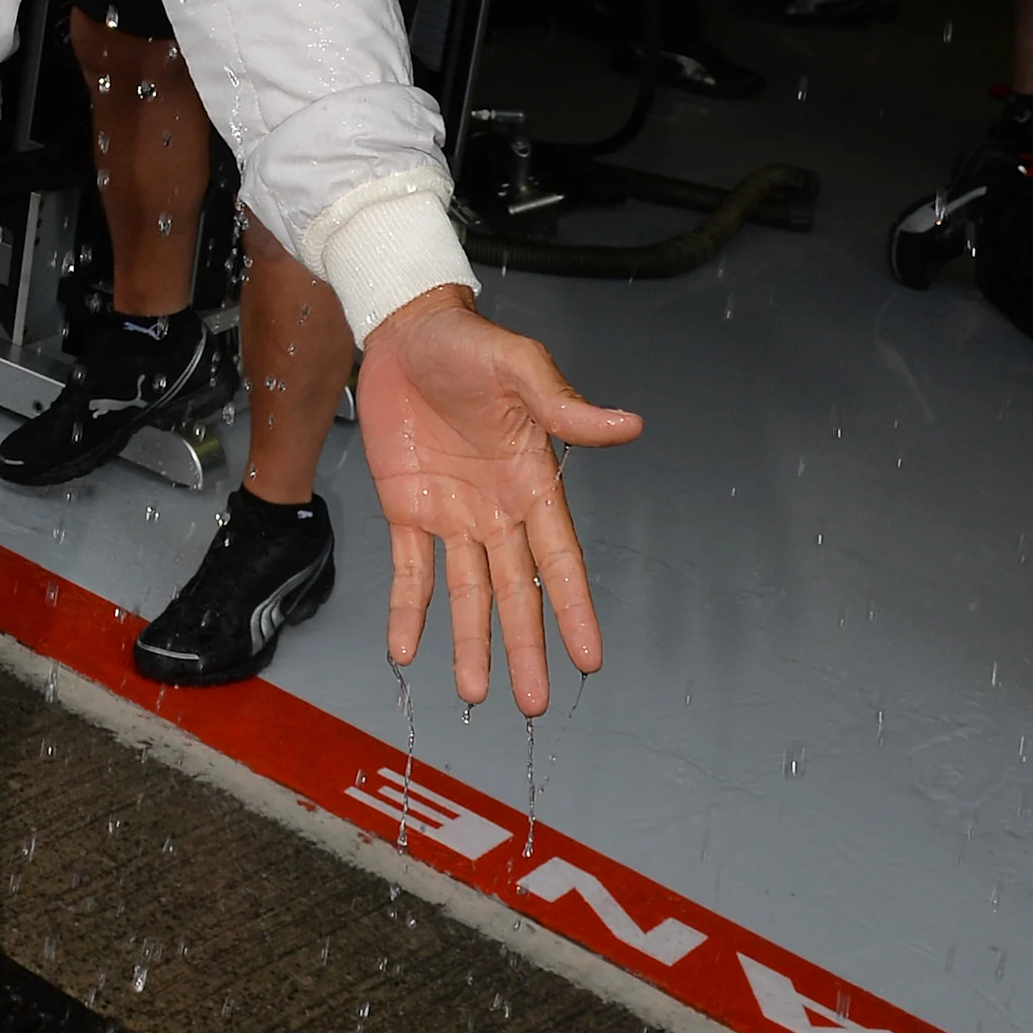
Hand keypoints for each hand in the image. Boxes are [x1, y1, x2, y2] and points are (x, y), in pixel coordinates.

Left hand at [355, 288, 641, 714]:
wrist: (405, 328)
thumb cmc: (468, 343)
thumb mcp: (518, 367)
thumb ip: (564, 404)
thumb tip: (627, 425)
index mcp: (532, 481)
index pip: (558, 558)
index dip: (572, 608)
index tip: (589, 658)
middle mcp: (496, 509)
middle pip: (514, 591)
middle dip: (525, 646)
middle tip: (532, 703)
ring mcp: (451, 513)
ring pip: (465, 593)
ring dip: (470, 643)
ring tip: (476, 693)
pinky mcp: (407, 508)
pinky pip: (409, 570)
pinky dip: (408, 609)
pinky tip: (406, 649)